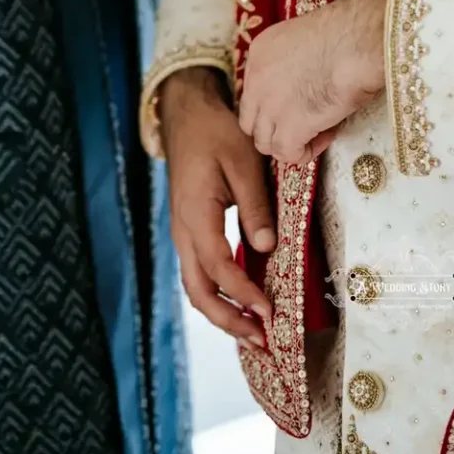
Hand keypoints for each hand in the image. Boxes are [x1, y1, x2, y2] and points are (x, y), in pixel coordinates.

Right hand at [159, 66, 274, 346]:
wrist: (187, 113)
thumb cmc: (216, 132)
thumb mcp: (243, 162)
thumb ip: (255, 206)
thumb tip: (268, 247)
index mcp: (196, 215)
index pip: (220, 268)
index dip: (245, 294)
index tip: (271, 312)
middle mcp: (183, 231)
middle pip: (199, 292)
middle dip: (229, 320)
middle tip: (263, 340)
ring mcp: (183, 232)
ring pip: (196, 286)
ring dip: (223, 312)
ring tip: (254, 330)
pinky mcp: (189, 229)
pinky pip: (199, 272)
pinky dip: (219, 293)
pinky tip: (241, 300)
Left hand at [239, 0, 388, 164]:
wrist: (356, 41)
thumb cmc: (346, 32)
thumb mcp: (306, 37)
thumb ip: (298, 58)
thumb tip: (310, 78)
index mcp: (260, 52)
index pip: (254, 90)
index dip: (276, 102)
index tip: (300, 101)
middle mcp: (256, 78)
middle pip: (251, 119)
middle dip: (274, 127)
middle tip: (303, 123)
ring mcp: (269, 105)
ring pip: (263, 141)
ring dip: (288, 142)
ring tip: (318, 131)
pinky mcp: (289, 127)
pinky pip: (286, 154)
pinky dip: (304, 153)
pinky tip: (324, 138)